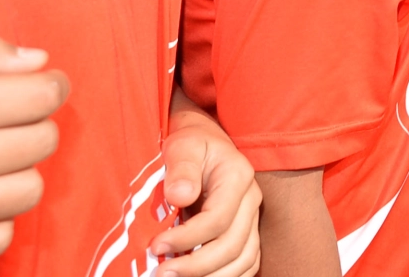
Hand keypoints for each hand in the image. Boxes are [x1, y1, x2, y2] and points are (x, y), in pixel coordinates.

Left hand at [152, 104, 260, 276]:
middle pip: (233, 245)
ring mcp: (252, 217)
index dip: (187, 238)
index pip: (217, 219)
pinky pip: (248, 262)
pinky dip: (228, 276)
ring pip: (245, 259)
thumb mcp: (183, 146)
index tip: (156, 246)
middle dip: (197, 266)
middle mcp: (252, 199)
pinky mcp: (248, 231)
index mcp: (238, 176)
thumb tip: (179, 196)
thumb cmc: (191, 145)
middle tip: (162, 273)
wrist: (205, 144)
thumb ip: (181, 168)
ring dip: (212, 276)